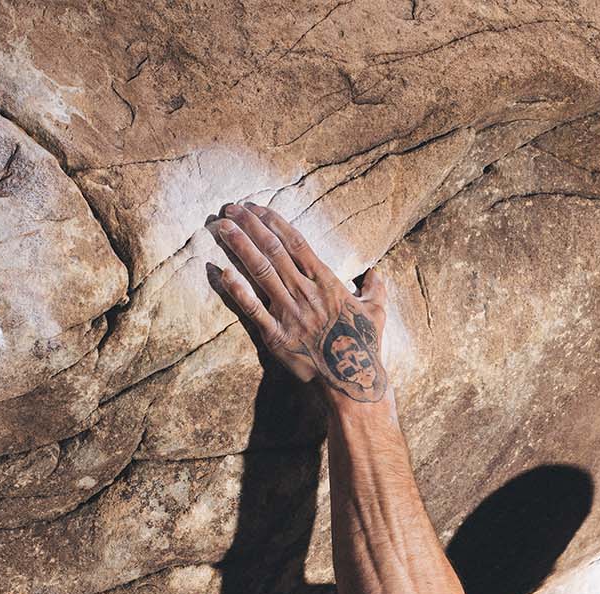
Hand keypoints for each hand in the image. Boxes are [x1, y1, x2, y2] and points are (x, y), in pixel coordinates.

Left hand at [207, 201, 389, 401]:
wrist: (354, 380)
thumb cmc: (366, 345)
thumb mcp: (377, 311)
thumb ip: (375, 287)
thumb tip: (375, 272)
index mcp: (327, 281)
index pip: (295, 243)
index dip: (273, 221)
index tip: (256, 207)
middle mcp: (306, 292)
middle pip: (273, 251)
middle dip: (250, 226)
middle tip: (231, 208)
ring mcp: (290, 313)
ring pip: (261, 272)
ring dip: (239, 247)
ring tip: (221, 227)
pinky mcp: (277, 336)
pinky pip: (253, 310)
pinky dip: (236, 290)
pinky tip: (221, 271)